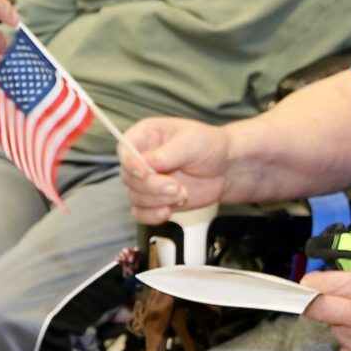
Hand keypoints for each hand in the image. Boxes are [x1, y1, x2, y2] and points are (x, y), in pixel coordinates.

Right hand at [118, 117, 232, 221]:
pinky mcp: (154, 200)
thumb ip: (168, 153)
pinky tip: (167, 212)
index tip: (145, 173)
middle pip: (128, 176)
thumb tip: (145, 161)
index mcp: (146, 135)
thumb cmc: (209, 145)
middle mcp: (141, 158)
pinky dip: (151, 216)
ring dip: (157, 200)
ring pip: (134, 196)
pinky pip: (140, 213)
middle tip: (176, 187)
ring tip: (182, 194)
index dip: (130, 162)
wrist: (226, 168)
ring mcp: (147, 181)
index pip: (124, 148)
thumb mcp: (191, 142)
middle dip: (152, 186)